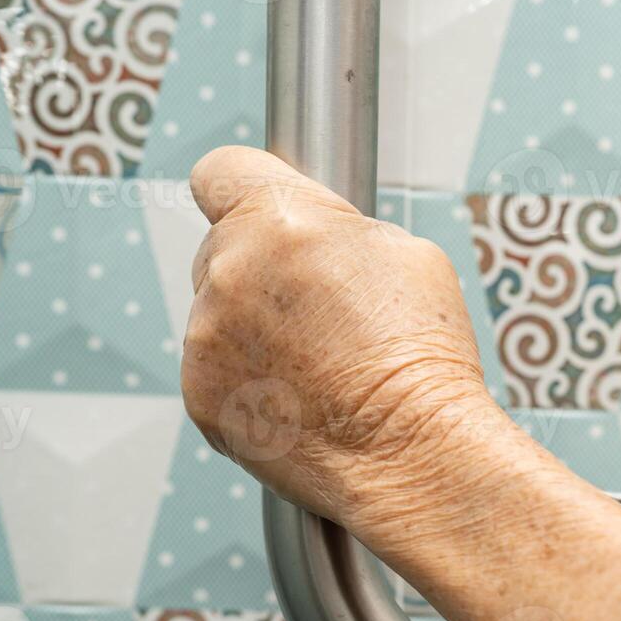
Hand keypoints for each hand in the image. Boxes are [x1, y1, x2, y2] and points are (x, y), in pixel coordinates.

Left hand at [182, 146, 493, 524]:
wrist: (411, 451)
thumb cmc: (420, 358)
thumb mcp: (406, 254)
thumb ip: (341, 232)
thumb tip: (320, 237)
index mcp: (279, 219)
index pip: (219, 170)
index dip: (243, 189)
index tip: (254, 207)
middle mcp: (230, 270)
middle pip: (222, 249)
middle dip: (262, 272)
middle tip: (319, 312)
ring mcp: (206, 336)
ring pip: (218, 315)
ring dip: (255, 332)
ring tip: (321, 368)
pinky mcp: (200, 395)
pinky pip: (215, 373)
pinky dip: (249, 384)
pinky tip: (302, 401)